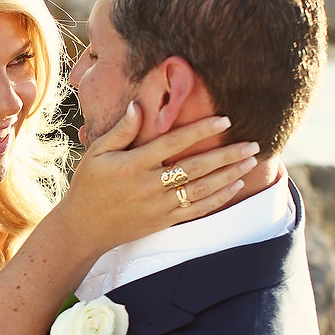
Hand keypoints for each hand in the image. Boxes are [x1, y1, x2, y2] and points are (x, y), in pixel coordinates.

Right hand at [58, 104, 256, 249]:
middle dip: (226, 155)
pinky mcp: (163, 221)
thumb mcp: (96, 153)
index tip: (224, 120)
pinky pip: (196, 210)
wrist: (83, 228)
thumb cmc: (88, 186)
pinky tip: (235, 186)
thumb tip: (137, 105)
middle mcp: (149, 185)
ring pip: (201, 189)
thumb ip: (120, 131)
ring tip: (250, 161)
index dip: (200, 131)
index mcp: (133, 164)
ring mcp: (158, 206)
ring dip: (228, 175)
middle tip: (252, 144)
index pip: (173, 143)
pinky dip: (218, 199)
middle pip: (195, 167)